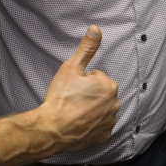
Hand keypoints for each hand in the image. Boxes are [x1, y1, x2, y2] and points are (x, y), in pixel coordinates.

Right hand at [36, 26, 118, 152]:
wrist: (50, 130)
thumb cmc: (60, 98)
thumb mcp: (71, 67)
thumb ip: (86, 48)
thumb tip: (96, 29)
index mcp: (110, 86)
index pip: (97, 78)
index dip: (83, 82)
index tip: (73, 89)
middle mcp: (115, 104)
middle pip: (101, 94)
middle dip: (89, 95)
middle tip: (72, 101)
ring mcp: (110, 121)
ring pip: (101, 110)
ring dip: (91, 110)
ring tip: (74, 112)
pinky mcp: (104, 136)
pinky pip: (100, 127)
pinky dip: (91, 125)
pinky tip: (78, 124)